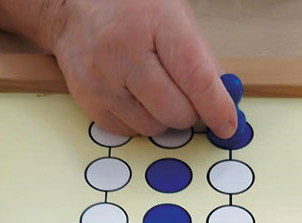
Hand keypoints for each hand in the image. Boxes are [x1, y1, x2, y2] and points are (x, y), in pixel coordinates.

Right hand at [40, 0, 237, 136]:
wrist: (72, 9)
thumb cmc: (129, 9)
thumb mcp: (173, 15)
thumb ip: (200, 59)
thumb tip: (224, 102)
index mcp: (155, 21)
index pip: (195, 77)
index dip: (216, 107)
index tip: (228, 125)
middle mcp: (124, 51)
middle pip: (175, 111)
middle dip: (190, 113)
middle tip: (188, 99)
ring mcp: (103, 80)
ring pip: (153, 127)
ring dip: (164, 119)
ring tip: (155, 90)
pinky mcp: (89, 101)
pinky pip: (129, 132)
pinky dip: (140, 122)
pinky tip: (135, 96)